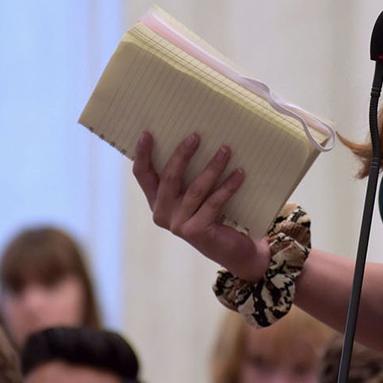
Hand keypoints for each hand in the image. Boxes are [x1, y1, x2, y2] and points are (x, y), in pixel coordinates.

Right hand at [131, 131, 269, 281]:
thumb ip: (190, 175)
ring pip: (195, 188)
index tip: (147, 133)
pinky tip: (239, 173)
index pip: (143, 175)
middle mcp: (162, 213)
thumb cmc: (215, 214)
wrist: (234, 250)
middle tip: (196, 135)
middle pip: (169, 177)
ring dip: (213, 167)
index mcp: (157, 201)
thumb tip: (196, 137)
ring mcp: (177, 224)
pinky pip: (214, 202)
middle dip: (182, 154)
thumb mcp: (197, 194)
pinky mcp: (195, 231)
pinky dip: (228, 186)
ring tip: (226, 150)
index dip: (143, 154)